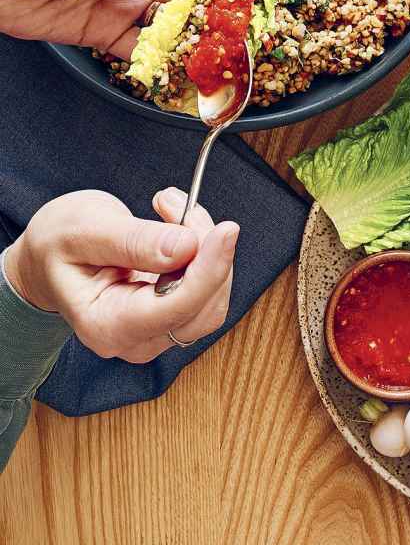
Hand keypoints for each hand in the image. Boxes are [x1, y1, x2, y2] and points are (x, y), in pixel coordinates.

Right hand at [3, 188, 237, 361]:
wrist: (49, 257)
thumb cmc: (57, 245)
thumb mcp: (83, 230)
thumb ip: (134, 241)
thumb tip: (187, 247)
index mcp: (105, 327)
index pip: (175, 309)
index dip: (208, 270)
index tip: (226, 230)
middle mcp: (136, 340)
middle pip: (203, 304)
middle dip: (205, 249)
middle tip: (176, 204)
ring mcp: (158, 331)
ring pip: (213, 295)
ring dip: (206, 245)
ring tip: (171, 207)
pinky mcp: (174, 314)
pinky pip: (209, 287)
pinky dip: (204, 250)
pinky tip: (179, 223)